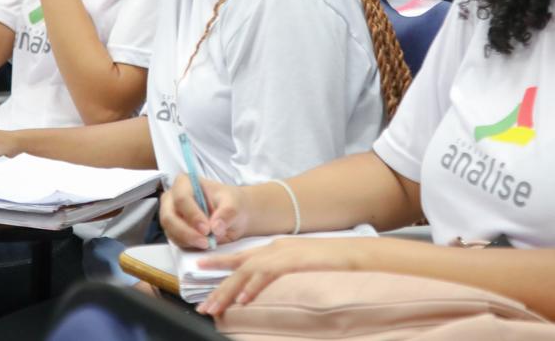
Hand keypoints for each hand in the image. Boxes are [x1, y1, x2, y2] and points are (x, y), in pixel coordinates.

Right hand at [160, 174, 250, 249]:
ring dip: (189, 241)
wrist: (234, 215)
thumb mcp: (234, 204)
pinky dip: (190, 245)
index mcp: (185, 183)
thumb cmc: (231, 203)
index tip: (207, 229)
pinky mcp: (174, 231)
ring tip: (209, 243)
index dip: (192, 215)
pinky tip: (204, 244)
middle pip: (169, 217)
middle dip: (187, 232)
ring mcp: (171, 215)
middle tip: (206, 242)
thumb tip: (215, 227)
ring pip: (171, 232)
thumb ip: (226, 213)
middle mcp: (173, 198)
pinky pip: (176, 241)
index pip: (181, 198)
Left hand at [194, 237, 364, 315]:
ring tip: (215, 307)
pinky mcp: (293, 259)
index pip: (242, 257)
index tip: (200, 271)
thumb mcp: (300, 266)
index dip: (220, 264)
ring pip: (247, 271)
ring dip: (228, 291)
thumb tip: (260, 290)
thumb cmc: (331, 262)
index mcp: (276, 248)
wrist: (354, 253)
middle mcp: (275, 247)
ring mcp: (283, 252)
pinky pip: (267, 273)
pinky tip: (243, 299)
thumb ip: (280, 273)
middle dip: (218, 286)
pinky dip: (253, 286)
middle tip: (203, 305)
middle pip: (239, 266)